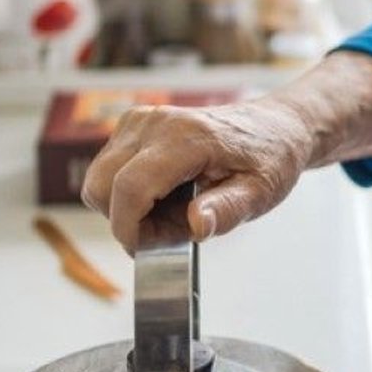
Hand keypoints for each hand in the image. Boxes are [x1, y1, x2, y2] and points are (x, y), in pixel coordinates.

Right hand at [81, 98, 315, 251]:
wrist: (272, 127)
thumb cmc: (268, 157)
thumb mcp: (260, 192)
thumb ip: (226, 210)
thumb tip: (196, 226)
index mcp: (186, 138)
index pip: (130, 188)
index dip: (129, 229)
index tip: (148, 249)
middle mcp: (154, 124)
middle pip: (101, 185)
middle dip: (128, 222)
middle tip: (172, 231)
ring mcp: (139, 122)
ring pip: (99, 180)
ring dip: (128, 209)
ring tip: (173, 212)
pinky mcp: (133, 126)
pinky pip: (108, 170)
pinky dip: (128, 193)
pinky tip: (165, 195)